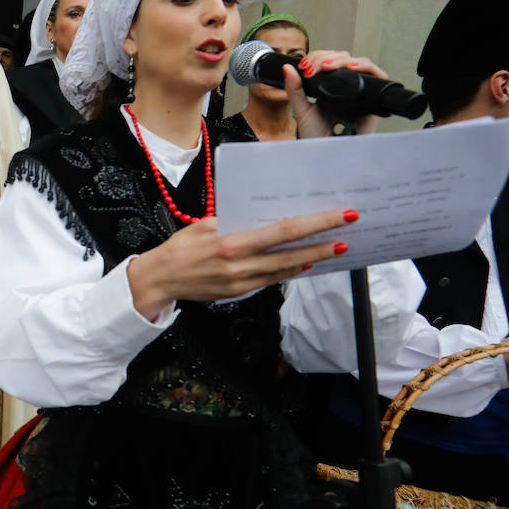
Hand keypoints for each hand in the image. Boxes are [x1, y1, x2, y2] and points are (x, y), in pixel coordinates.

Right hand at [125, 208, 356, 320]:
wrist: (159, 281)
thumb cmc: (178, 249)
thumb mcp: (202, 226)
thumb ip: (232, 221)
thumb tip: (260, 216)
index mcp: (231, 243)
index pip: (283, 231)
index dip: (315, 224)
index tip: (339, 216)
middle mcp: (241, 265)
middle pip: (291, 253)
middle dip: (324, 242)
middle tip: (349, 231)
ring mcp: (242, 282)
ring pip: (286, 270)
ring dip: (312, 258)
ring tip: (335, 248)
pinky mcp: (240, 292)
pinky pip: (272, 280)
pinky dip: (291, 271)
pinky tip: (306, 263)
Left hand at [281, 50, 390, 137]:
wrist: (326, 153)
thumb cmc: (316, 136)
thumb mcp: (301, 110)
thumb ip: (294, 89)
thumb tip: (287, 68)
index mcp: (330, 86)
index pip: (329, 61)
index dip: (318, 57)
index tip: (304, 65)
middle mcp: (346, 87)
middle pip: (344, 59)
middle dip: (327, 58)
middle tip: (313, 67)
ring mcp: (360, 91)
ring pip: (360, 63)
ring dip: (343, 60)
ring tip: (327, 67)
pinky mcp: (373, 99)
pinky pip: (378, 76)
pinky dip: (366, 68)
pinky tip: (351, 68)